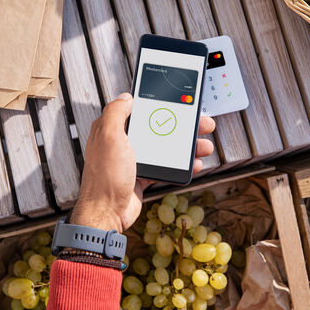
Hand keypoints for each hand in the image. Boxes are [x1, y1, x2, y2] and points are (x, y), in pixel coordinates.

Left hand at [70, 92, 215, 232]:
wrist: (106, 212)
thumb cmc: (105, 177)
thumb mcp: (109, 137)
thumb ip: (116, 113)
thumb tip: (127, 96)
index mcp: (113, 129)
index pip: (140, 109)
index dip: (161, 104)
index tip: (179, 102)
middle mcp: (123, 142)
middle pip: (158, 127)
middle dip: (182, 125)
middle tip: (202, 123)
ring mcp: (134, 159)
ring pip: (166, 146)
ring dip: (186, 145)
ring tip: (203, 145)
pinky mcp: (142, 175)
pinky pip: (166, 165)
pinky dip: (182, 164)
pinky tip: (194, 163)